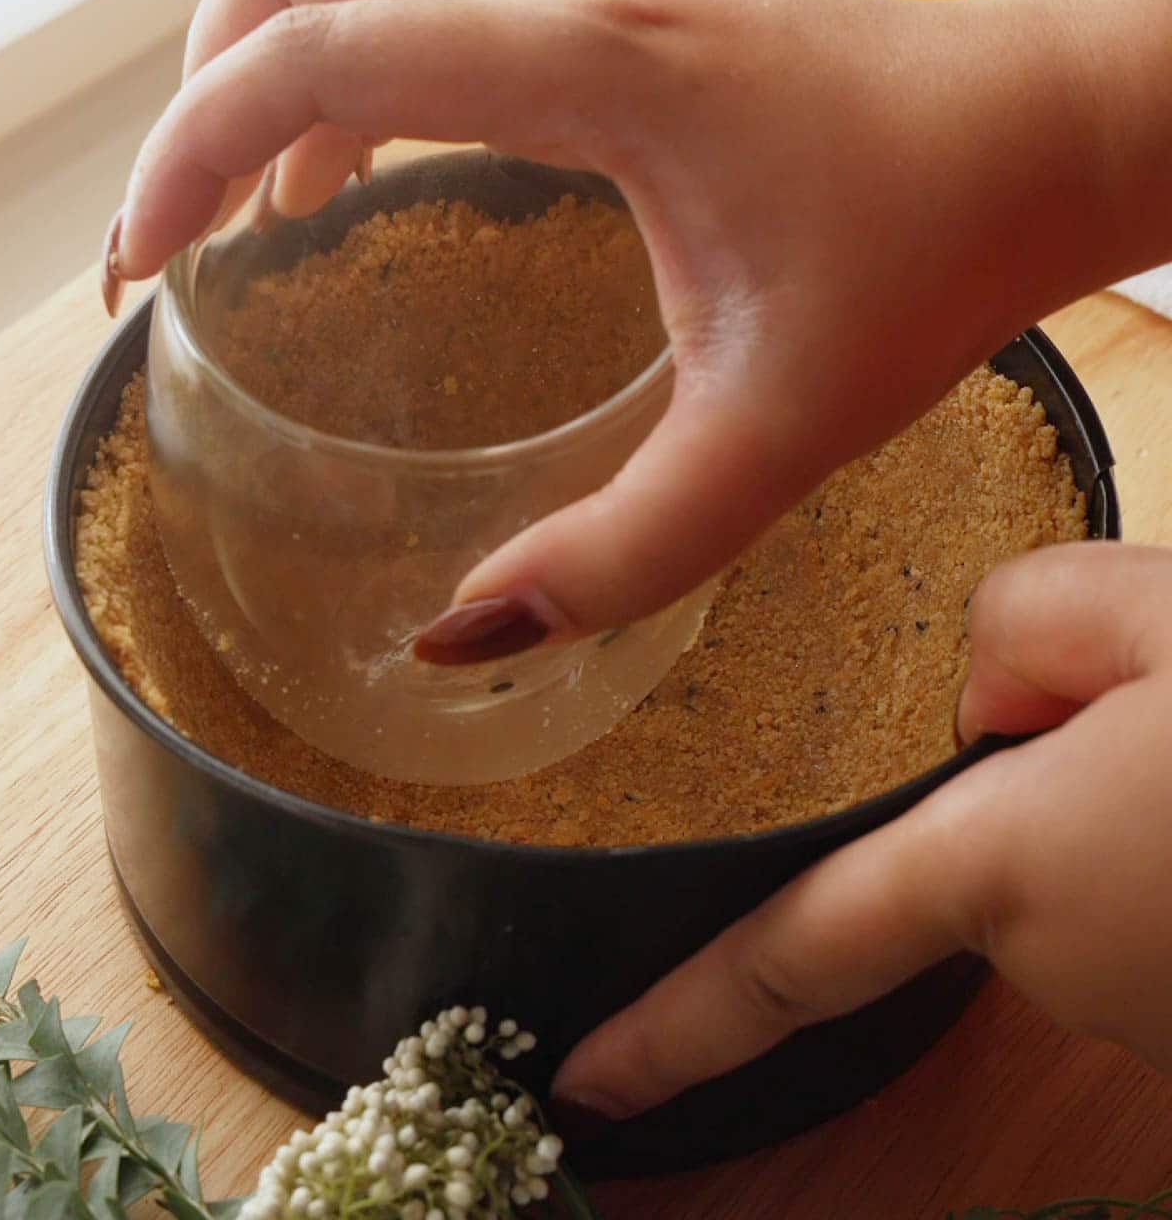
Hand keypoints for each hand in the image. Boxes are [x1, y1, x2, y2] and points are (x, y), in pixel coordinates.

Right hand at [110, 0, 1171, 655]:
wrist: (1038, 137)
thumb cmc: (933, 259)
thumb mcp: (775, 438)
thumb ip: (624, 552)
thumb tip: (463, 634)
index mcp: (591, 67)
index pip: (318, 57)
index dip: (190, 154)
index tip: (149, 268)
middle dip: (203, 81)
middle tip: (190, 228)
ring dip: (275, 50)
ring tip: (261, 204)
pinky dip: (361, 54)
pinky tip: (377, 166)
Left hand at [552, 542, 1171, 1116]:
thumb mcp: (1163, 621)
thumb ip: (1031, 619)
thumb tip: (984, 682)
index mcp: (999, 865)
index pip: (783, 956)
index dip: (671, 1029)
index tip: (582, 1078)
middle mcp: (1057, 959)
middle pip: (957, 858)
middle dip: (1003, 790)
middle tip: (1113, 693)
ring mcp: (1142, 1000)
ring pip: (1059, 868)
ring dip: (1096, 799)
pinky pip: (1130, 895)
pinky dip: (1150, 838)